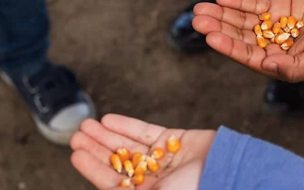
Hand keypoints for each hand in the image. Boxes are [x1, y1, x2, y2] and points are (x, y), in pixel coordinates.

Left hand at [71, 115, 215, 189]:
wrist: (229, 172)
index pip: (111, 183)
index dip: (91, 167)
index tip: (75, 153)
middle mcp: (153, 180)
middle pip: (118, 162)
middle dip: (96, 148)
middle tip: (77, 134)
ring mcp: (164, 160)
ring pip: (129, 145)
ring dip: (107, 134)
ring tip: (88, 124)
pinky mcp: (176, 141)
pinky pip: (147, 132)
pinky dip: (127, 126)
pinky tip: (109, 120)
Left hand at [192, 0, 303, 81]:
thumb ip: (289, 67)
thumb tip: (265, 65)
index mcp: (274, 62)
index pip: (245, 54)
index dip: (227, 45)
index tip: (211, 36)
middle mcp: (269, 45)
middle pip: (237, 35)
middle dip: (217, 25)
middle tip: (197, 17)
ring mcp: (272, 25)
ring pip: (241, 19)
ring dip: (222, 12)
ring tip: (202, 6)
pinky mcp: (278, 8)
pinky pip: (254, 4)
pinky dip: (239, 0)